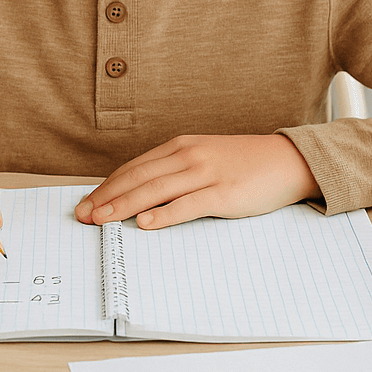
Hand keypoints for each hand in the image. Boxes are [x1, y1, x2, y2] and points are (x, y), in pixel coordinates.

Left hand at [73, 134, 320, 229]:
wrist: (287, 160)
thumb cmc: (243, 164)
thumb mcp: (204, 159)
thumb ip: (175, 172)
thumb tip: (141, 197)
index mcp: (180, 147)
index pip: (134, 168)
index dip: (106, 186)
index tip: (86, 203)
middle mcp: (188, 156)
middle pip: (138, 178)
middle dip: (107, 198)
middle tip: (83, 216)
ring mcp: (206, 173)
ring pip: (156, 190)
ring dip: (124, 206)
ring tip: (102, 220)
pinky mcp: (224, 193)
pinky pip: (188, 204)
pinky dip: (165, 214)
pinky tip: (145, 224)